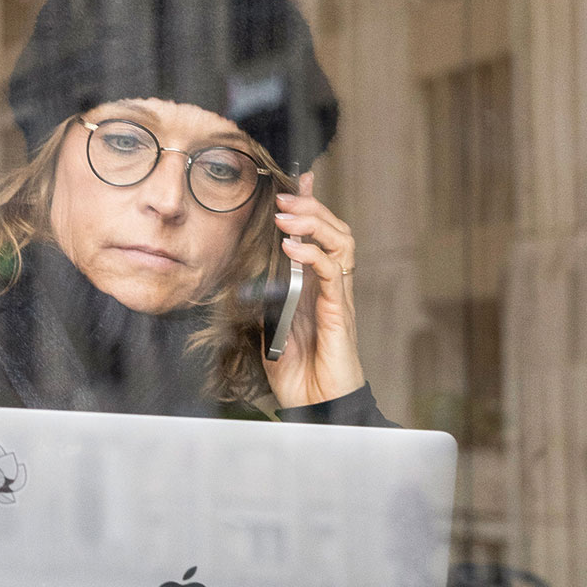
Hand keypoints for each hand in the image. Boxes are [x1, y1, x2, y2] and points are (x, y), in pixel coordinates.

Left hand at [264, 171, 365, 407]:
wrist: (315, 407)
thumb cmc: (296, 374)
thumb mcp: (268, 330)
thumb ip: (263, 302)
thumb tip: (245, 280)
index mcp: (315, 288)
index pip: (319, 236)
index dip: (312, 206)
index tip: (299, 179)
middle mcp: (331, 287)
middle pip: (336, 231)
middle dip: (312, 207)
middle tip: (285, 194)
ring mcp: (338, 298)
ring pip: (341, 242)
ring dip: (315, 222)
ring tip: (289, 214)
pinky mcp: (340, 313)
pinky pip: (332, 272)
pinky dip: (313, 253)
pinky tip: (292, 246)